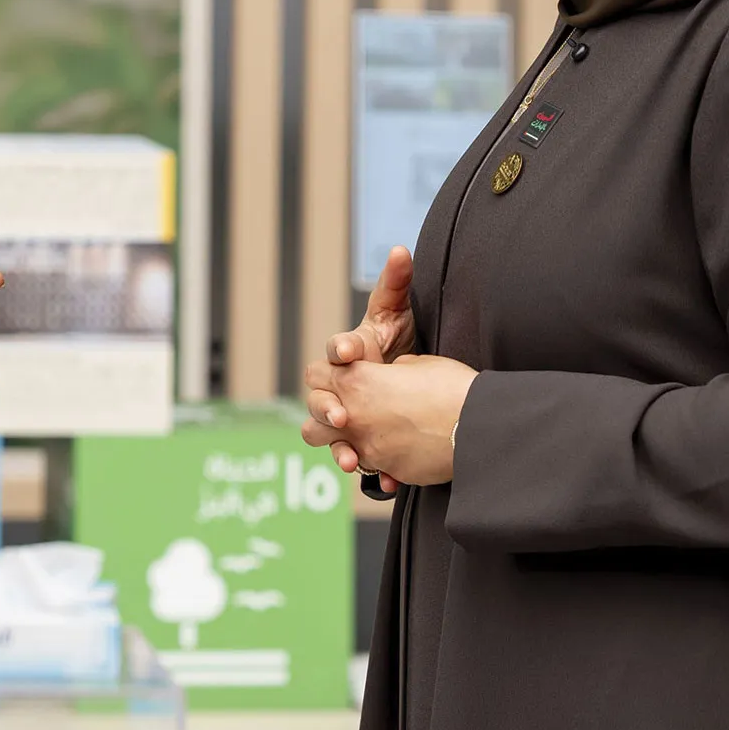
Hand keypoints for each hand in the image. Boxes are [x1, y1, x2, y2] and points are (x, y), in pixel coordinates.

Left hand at [300, 354, 477, 488]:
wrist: (477, 425)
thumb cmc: (451, 387)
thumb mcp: (417, 364)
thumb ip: (391, 371)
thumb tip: (391, 377)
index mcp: (357, 381)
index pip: (315, 374)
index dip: (327, 375)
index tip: (343, 377)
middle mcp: (353, 416)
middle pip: (311, 419)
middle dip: (324, 416)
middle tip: (347, 412)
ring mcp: (367, 446)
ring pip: (331, 450)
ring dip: (341, 444)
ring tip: (363, 438)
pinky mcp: (386, 469)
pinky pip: (369, 469)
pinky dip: (376, 464)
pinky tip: (394, 457)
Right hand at [304, 247, 415, 481]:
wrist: (411, 376)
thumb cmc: (395, 337)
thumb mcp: (398, 311)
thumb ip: (396, 282)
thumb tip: (399, 250)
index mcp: (348, 352)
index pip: (336, 348)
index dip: (341, 350)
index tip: (349, 351)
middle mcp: (340, 384)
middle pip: (318, 396)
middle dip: (326, 405)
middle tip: (342, 413)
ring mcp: (346, 412)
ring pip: (324, 433)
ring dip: (335, 445)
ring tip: (350, 458)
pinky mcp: (360, 436)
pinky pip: (354, 456)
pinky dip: (367, 469)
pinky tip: (383, 478)